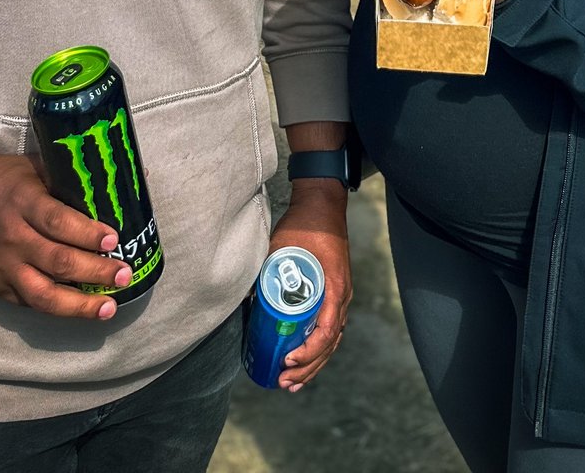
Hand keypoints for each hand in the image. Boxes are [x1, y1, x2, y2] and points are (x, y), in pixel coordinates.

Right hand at [0, 153, 133, 318]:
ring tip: (108, 307)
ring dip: (79, 305)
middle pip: (57, 262)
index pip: (58, 222)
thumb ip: (75, 175)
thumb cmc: (5, 179)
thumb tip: (132, 175)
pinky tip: (82, 309)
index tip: (114, 240)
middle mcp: (13, 238)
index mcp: (24, 202)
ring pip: (43, 295)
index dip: (87, 234)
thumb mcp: (37, 167)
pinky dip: (58, 308)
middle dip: (95, 272)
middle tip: (124, 274)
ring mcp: (4, 267)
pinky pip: (31, 303)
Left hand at [268, 183, 350, 389]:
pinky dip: (319, 348)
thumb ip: (266, 270)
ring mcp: (341, 296)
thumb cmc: (304, 224)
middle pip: (330, 344)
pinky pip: (331, 329)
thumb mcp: (281, 245)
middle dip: (308, 367)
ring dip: (314, 364)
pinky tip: (305, 359)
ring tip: (293, 382)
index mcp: (334, 287)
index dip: (309, 352)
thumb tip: (242, 297)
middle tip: (284, 381)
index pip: (327, 331)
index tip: (288, 359)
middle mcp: (342, 296)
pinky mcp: (335, 294)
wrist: (323, 203)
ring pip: (332, 340)